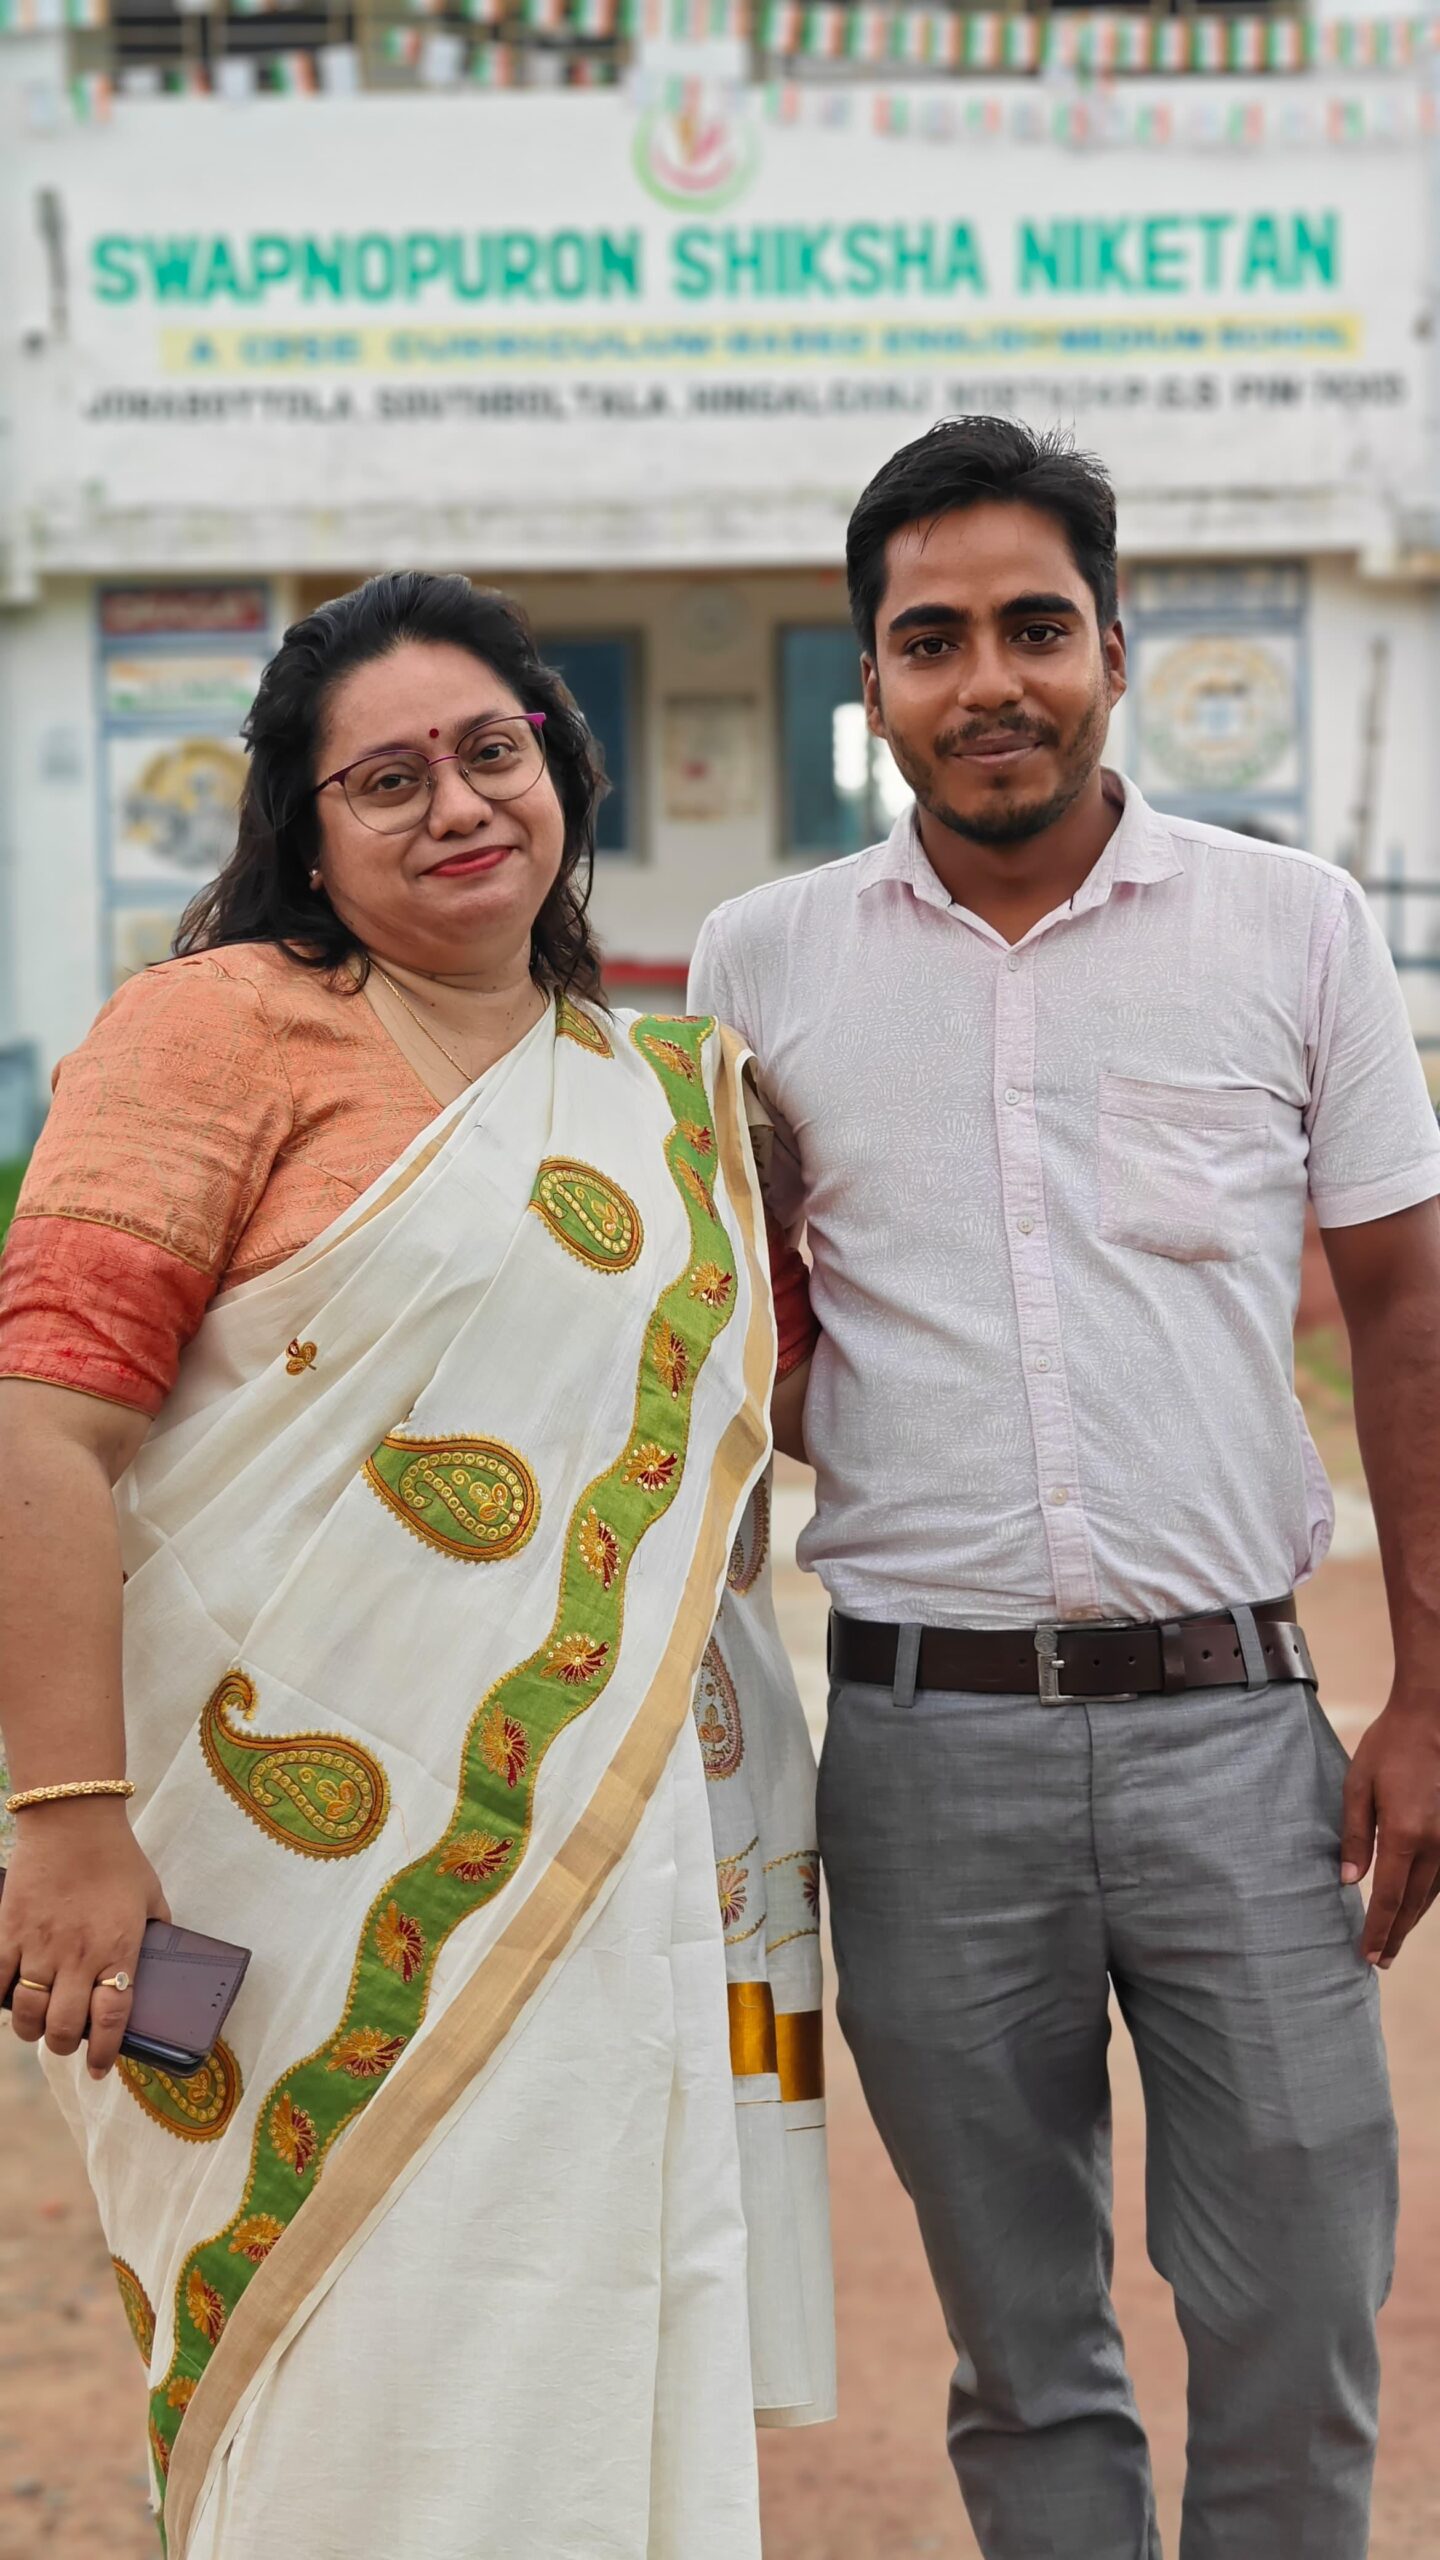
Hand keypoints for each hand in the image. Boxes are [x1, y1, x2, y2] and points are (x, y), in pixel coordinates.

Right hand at [0, 1800, 169, 2076]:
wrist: (72, 1820)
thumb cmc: (116, 1857)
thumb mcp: (151, 1896)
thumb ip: (155, 1931)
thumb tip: (162, 1956)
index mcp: (118, 1950)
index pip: (112, 2019)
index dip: (104, 2053)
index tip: (98, 2068)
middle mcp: (78, 1956)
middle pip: (64, 2027)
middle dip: (64, 2046)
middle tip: (67, 2042)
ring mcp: (39, 1946)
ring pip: (27, 2014)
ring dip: (31, 2030)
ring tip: (38, 2025)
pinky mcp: (8, 1932)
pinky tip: (8, 1999)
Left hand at [1340, 1690, 1439, 1967]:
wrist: (1434, 1717)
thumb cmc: (1390, 1747)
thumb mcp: (1358, 1785)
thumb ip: (1354, 1836)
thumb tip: (1348, 1881)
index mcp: (1405, 1834)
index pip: (1388, 1897)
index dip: (1379, 1930)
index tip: (1368, 1955)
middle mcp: (1435, 1844)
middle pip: (1413, 1904)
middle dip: (1396, 1935)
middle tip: (1379, 1960)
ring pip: (1432, 1894)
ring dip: (1412, 1920)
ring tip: (1395, 1941)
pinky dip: (1428, 1896)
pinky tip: (1416, 1906)